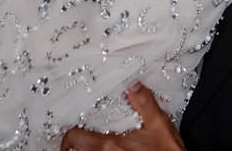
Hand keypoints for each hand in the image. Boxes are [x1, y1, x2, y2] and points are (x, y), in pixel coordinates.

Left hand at [59, 83, 184, 150]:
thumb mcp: (159, 124)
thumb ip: (145, 103)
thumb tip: (133, 86)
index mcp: (110, 145)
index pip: (74, 137)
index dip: (71, 130)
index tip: (73, 124)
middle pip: (75, 149)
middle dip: (75, 140)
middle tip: (79, 132)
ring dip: (85, 147)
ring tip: (91, 139)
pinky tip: (109, 147)